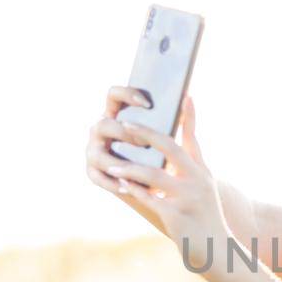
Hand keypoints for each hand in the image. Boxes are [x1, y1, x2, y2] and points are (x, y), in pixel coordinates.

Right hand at [86, 85, 166, 234]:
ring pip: (98, 155)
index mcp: (116, 114)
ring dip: (116, 162)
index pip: (114, 95)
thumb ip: (171, 120)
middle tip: (144, 143)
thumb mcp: (164, 137)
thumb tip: (189, 98)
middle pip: (104, 125)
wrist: (154, 185)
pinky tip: (126, 187)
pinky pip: (97, 177)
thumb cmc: (159, 154)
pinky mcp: (92, 172)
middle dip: (123, 134)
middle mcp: (101, 130)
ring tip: (135, 168)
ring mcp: (93, 150)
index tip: (149, 104)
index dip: (127, 95)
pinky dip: (112, 183)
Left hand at [97, 95, 228, 271]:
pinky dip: (134, 191)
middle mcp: (197, 182)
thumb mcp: (204, 184)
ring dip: (130, 167)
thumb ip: (192, 154)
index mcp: (201, 172)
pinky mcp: (176, 218)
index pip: (185, 140)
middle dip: (144, 136)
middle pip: (169, 149)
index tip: (157, 107)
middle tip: (122, 126)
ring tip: (112, 163)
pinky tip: (118, 185)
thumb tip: (180, 128)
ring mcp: (187, 199)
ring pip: (155, 175)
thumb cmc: (205, 215)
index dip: (174, 122)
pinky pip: (150, 200)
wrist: (217, 250)